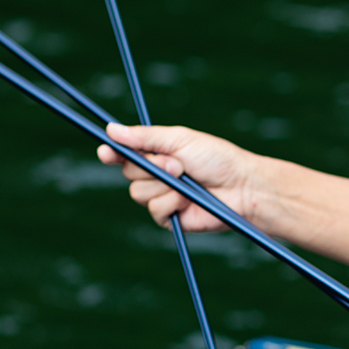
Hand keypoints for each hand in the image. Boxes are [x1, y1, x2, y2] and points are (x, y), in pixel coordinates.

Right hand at [97, 123, 260, 231]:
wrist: (241, 187)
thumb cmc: (216, 159)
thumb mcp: (180, 140)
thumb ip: (145, 137)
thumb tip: (111, 131)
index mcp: (158, 154)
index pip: (125, 154)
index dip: (112, 153)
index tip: (106, 152)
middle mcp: (157, 176)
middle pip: (129, 173)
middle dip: (151, 167)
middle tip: (177, 164)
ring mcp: (162, 197)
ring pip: (139, 194)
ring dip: (164, 185)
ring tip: (187, 180)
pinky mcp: (169, 218)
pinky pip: (155, 210)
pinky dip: (172, 203)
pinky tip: (188, 200)